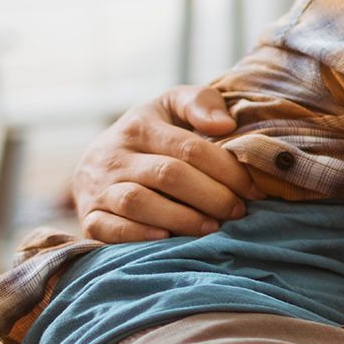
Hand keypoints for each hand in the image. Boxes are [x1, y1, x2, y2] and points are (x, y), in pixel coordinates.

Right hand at [73, 85, 263, 241]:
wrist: (96, 162)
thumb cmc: (150, 134)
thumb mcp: (171, 107)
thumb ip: (200, 103)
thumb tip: (226, 123)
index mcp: (139, 125)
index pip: (189, 148)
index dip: (227, 170)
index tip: (255, 189)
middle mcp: (114, 155)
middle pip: (169, 175)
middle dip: (212, 196)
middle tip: (238, 211)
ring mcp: (98, 188)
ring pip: (138, 202)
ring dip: (181, 218)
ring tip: (213, 227)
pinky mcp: (89, 217)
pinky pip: (109, 229)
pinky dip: (139, 235)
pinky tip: (167, 239)